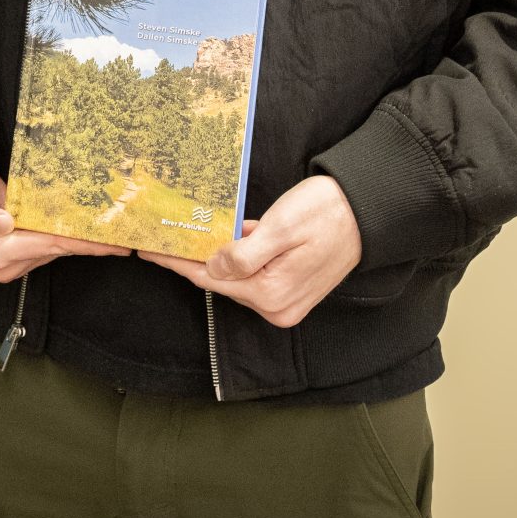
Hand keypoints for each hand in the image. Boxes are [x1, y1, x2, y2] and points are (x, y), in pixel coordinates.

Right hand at [0, 139, 129, 282]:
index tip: (110, 242)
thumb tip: (2, 226)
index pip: (48, 245)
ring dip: (86, 237)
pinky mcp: (21, 235)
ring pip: (59, 244)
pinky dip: (74, 230)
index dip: (80, 242)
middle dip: (90, 243)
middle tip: (127, 237)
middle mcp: (6, 257)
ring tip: (118, 229)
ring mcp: (15, 247)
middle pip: (58, 249)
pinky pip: (53, 234)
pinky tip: (96, 226)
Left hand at [140, 175, 361, 328]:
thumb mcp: (281, 227)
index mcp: (271, 294)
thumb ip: (244, 254)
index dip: (177, 262)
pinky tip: (217, 240)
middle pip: (220, 282)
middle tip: (158, 242)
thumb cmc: (326, 212)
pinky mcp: (290, 289)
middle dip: (190, 261)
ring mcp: (285, 302)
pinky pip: (252, 275)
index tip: (148, 251)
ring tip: (179, 240)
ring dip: (212, 259)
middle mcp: (276, 306)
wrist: (368, 210)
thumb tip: (213, 269)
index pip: (210, 279)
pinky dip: (235, 259)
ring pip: (235, 278)